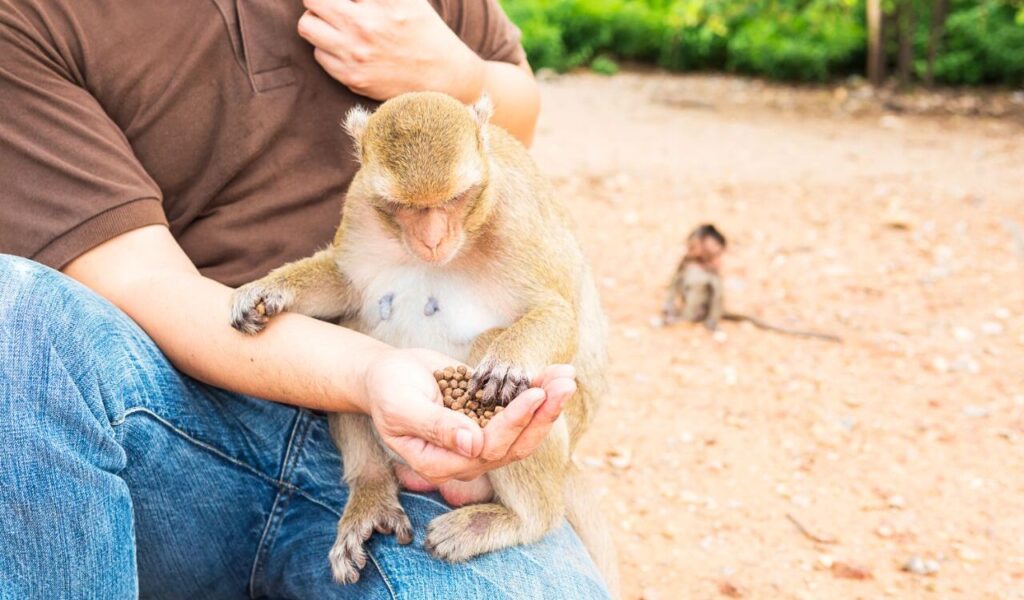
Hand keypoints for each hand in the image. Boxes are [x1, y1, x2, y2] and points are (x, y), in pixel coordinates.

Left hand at [297, 0, 484, 101]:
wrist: (444, 78)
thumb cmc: (427, 31)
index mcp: (380, 3)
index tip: (341, 1)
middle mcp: (363, 27)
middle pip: (311, 0)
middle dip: (320, 1)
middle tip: (333, 5)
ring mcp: (354, 55)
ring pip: (307, 27)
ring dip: (318, 22)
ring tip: (335, 25)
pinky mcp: (351, 78)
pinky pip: (319, 55)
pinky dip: (328, 48)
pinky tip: (347, 48)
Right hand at [361, 348, 575, 484]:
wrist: (387, 375)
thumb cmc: (388, 391)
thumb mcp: (403, 407)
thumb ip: (435, 426)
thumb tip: (473, 444)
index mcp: (443, 463)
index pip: (489, 449)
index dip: (514, 422)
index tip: (534, 394)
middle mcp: (467, 457)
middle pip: (515, 445)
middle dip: (543, 414)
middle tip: (565, 384)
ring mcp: (481, 439)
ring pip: (524, 430)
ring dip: (548, 404)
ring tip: (567, 376)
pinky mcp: (490, 418)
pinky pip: (520, 410)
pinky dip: (539, 392)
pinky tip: (557, 372)